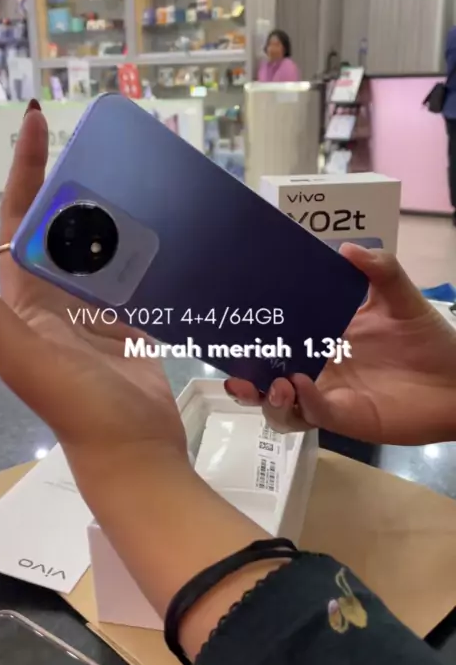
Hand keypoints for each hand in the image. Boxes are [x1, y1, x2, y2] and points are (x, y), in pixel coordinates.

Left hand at [0, 105, 185, 462]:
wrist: (133, 454)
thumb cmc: (75, 403)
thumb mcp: (19, 350)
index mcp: (24, 301)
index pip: (17, 223)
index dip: (23, 175)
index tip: (39, 123)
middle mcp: (56, 302)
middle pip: (64, 230)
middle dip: (76, 188)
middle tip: (106, 147)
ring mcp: (97, 314)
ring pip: (103, 250)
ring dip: (116, 217)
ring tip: (142, 178)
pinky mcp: (132, 327)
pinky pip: (137, 278)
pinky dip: (149, 254)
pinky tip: (168, 229)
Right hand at [226, 247, 455, 445]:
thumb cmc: (429, 339)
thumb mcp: (401, 298)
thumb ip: (379, 270)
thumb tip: (346, 247)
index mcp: (324, 336)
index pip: (282, 336)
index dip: (256, 336)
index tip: (235, 327)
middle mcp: (318, 367)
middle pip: (270, 376)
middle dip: (247, 378)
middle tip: (237, 372)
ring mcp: (328, 394)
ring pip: (282, 404)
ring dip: (269, 397)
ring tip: (275, 384)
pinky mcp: (343, 417)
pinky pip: (313, 414)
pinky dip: (304, 402)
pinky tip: (301, 386)